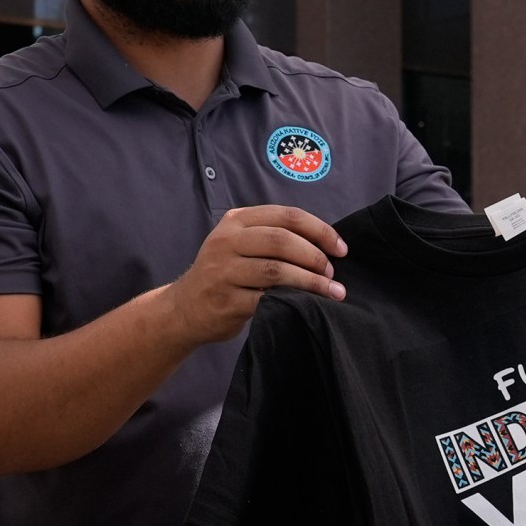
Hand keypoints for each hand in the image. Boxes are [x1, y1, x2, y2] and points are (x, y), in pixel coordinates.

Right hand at [168, 204, 347, 344]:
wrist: (185, 309)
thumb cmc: (226, 274)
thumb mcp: (240, 244)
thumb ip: (273, 237)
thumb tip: (326, 245)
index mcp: (236, 221)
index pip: (287, 216)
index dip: (320, 230)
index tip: (341, 248)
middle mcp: (226, 241)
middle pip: (282, 240)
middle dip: (315, 256)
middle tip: (332, 273)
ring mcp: (223, 271)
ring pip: (276, 270)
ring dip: (311, 282)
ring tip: (331, 291)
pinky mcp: (225, 301)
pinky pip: (266, 299)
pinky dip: (292, 301)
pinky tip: (307, 306)